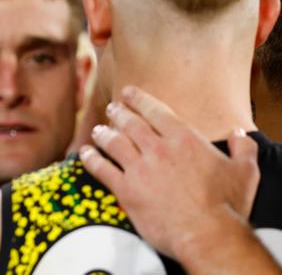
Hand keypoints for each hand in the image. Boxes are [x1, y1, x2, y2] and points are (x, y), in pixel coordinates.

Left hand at [80, 85, 259, 257]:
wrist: (208, 234)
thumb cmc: (228, 205)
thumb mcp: (244, 171)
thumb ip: (243, 148)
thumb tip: (239, 134)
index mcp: (184, 139)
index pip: (156, 111)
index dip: (139, 99)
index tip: (127, 92)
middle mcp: (158, 149)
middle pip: (131, 123)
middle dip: (118, 113)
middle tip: (112, 108)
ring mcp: (140, 168)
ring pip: (113, 143)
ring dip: (103, 134)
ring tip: (97, 130)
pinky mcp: (127, 190)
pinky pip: (102, 169)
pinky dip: (90, 159)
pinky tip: (84, 153)